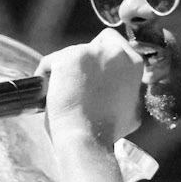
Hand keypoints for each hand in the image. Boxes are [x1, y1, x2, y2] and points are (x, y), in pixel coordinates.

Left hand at [40, 29, 145, 147]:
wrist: (87, 138)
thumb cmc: (107, 130)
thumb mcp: (132, 111)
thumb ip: (128, 93)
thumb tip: (125, 91)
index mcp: (134, 63)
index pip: (114, 43)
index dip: (100, 58)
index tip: (91, 73)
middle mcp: (114, 52)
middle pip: (91, 45)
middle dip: (83, 62)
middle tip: (75, 83)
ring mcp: (90, 52)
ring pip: (70, 54)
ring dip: (65, 71)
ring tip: (61, 95)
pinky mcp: (67, 57)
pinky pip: (51, 62)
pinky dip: (46, 76)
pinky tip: (46, 94)